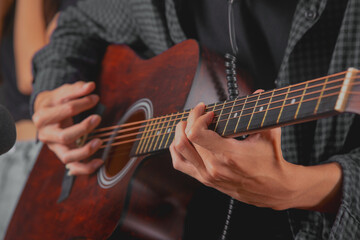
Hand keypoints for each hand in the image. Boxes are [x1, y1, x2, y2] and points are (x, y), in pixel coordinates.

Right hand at [33, 81, 103, 174]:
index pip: (66, 110)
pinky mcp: (62, 155)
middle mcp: (45, 135)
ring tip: (100, 141)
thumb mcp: (62, 93)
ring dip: (85, 151)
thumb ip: (76, 89)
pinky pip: (73, 167)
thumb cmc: (55, 103)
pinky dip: (86, 168)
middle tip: (97, 118)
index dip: (84, 103)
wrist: (44, 114)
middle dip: (84, 128)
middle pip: (64, 136)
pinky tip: (99, 161)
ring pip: (67, 157)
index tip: (95, 98)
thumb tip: (90, 86)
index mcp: (42, 116)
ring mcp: (54, 147)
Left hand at [170, 102, 341, 211]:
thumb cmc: (271, 162)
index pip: (195, 133)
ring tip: (188, 124)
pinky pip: (180, 163)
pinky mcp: (204, 180)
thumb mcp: (269, 134)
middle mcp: (213, 167)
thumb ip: (261, 112)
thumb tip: (259, 92)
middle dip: (191, 119)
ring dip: (179, 133)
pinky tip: (183, 140)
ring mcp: (207, 175)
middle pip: (185, 138)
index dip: (198, 117)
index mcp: (228, 155)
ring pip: (178, 150)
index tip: (209, 112)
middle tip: (201, 113)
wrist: (273, 189)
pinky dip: (177, 149)